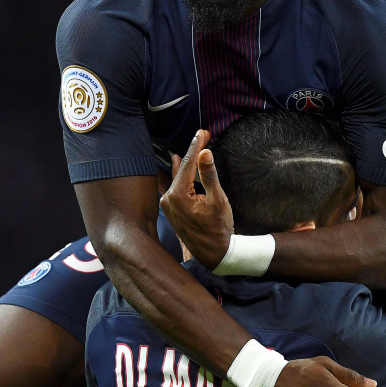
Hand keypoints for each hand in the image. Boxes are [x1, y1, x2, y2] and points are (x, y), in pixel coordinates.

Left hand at [159, 130, 235, 267]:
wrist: (214, 253)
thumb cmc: (218, 228)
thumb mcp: (218, 199)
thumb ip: (209, 175)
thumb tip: (205, 153)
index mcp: (178, 195)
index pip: (188, 164)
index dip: (197, 146)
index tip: (203, 132)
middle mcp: (168, 198)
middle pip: (182, 169)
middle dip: (193, 152)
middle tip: (203, 135)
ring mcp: (167, 205)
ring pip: (178, 177)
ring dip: (188, 162)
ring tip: (196, 145)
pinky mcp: (170, 209)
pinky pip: (175, 186)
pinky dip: (181, 174)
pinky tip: (178, 162)